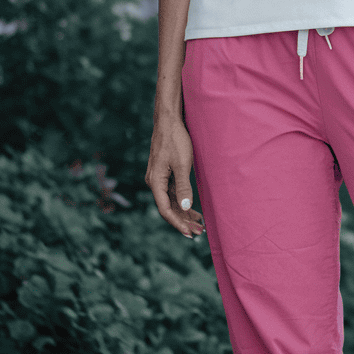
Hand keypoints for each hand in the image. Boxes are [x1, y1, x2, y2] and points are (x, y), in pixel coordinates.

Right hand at [145, 116, 204, 237]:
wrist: (169, 120)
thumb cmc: (176, 140)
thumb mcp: (182, 165)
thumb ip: (183, 187)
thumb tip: (185, 208)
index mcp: (156, 181)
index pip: (165, 209)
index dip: (177, 223)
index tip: (189, 233)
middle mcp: (154, 181)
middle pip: (168, 207)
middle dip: (183, 221)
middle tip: (198, 232)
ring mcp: (159, 177)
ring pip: (171, 200)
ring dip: (184, 212)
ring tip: (198, 223)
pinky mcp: (164, 172)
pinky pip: (172, 192)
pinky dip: (182, 201)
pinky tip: (192, 208)